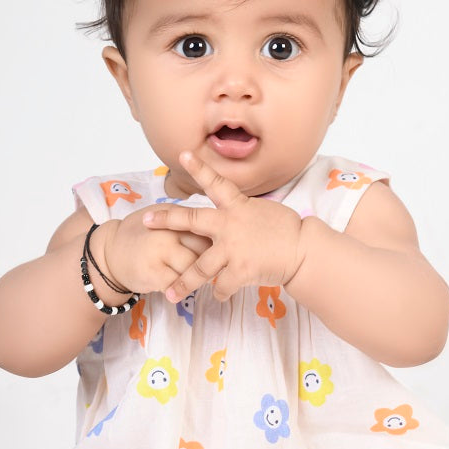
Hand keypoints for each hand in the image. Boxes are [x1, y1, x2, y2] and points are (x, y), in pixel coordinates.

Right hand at [99, 206, 210, 296]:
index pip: (205, 227)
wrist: (110, 252)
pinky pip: (180, 284)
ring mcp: (160, 254)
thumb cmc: (141, 234)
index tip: (223, 248)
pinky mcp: (154, 274)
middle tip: (216, 267)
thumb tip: (217, 230)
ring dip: (199, 276)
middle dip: (212, 260)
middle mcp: (167, 233)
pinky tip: (180, 286)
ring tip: (198, 278)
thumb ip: (185, 221)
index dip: (217, 240)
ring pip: (194, 269)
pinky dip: (183, 287)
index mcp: (172, 216)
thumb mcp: (161, 217)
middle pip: (204, 249)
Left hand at [142, 151, 302, 302]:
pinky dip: (220, 292)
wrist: (303, 251)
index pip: (215, 182)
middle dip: (166, 220)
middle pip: (190, 221)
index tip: (183, 154)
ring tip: (171, 294)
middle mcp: (229, 225)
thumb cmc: (288, 231)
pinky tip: (219, 295)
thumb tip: (234, 213)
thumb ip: (242, 214)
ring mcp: (233, 249)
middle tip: (145, 220)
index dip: (199, 167)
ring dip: (184, 283)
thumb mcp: (262, 212)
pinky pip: (222, 286)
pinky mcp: (240, 270)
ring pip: (199, 268)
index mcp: (238, 207)